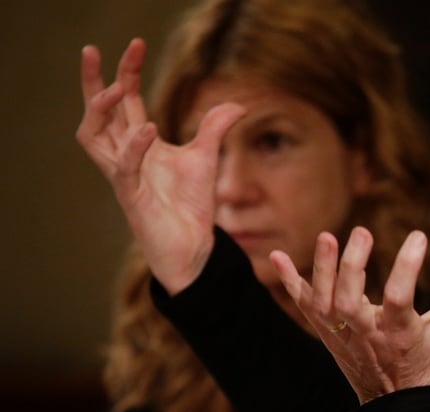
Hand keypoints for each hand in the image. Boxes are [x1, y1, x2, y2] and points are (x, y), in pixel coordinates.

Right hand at [75, 38, 244, 293]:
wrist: (194, 248)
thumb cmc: (192, 207)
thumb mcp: (207, 159)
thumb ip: (216, 129)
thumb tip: (237, 103)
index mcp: (139, 144)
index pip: (125, 102)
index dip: (126, 72)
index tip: (137, 44)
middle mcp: (124, 157)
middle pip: (97, 113)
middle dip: (94, 81)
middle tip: (94, 51)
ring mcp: (124, 177)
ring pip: (93, 137)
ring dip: (101, 111)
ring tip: (118, 87)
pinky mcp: (131, 198)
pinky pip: (123, 169)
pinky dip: (134, 148)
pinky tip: (149, 128)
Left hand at [270, 227, 429, 403]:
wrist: (399, 404)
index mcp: (401, 334)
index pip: (399, 297)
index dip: (408, 266)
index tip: (420, 237)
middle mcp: (368, 336)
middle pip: (349, 301)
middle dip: (351, 266)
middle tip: (362, 232)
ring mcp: (343, 336)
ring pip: (324, 303)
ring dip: (322, 269)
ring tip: (329, 237)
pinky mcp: (328, 334)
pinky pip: (305, 306)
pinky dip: (290, 282)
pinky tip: (277, 256)